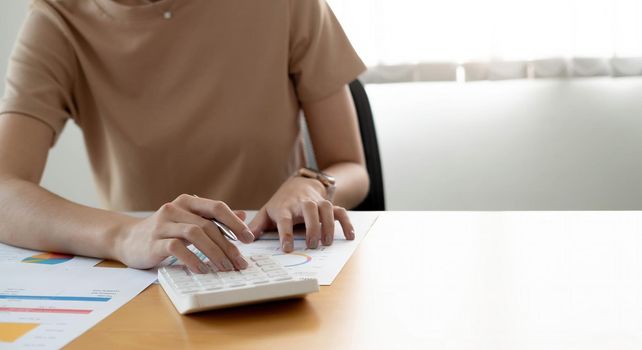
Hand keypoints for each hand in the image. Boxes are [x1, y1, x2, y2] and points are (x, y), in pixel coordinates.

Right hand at [114, 194, 254, 272]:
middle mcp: (175, 208)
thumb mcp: (189, 221)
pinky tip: (202, 269)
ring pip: (195, 234)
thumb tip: (242, 215)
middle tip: (239, 262)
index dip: (235, 223)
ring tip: (224, 267)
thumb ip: (213, 218)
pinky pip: (177, 248)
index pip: (217, 207)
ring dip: (214, 252)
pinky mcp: (153, 241)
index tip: (249, 239)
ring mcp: (163, 224)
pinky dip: (192, 259)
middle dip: (228, 245)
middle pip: (208, 224)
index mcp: (188, 202)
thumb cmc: (163, 231)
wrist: (126, 239)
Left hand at [249, 176, 354, 252]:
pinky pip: (340, 211)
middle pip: (309, 209)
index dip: (286, 233)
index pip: (284, 219)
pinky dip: (346, 223)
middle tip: (312, 246)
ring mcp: (317, 203)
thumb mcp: (267, 212)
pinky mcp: (329, 205)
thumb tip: (245, 240)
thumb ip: (256, 226)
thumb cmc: (282, 203)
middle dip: (312, 227)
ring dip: (328, 225)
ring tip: (327, 243)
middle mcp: (302, 203)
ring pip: (326, 208)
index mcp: (285, 207)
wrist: (299, 184)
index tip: (287, 248)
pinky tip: (349, 236)